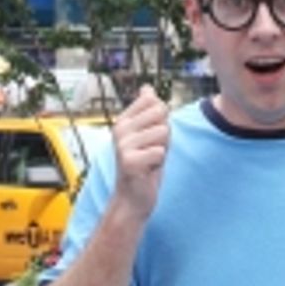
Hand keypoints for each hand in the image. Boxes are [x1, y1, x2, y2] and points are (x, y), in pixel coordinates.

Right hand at [111, 85, 170, 223]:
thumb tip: (147, 87)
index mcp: (124, 119)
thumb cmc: (144, 164)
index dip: (162, 121)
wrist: (133, 198)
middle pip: (162, 115)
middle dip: (164, 135)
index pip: (156, 103)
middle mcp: (120, 128)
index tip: (151, 137)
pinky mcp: (128, 161)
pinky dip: (159, 163)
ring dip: (162, 149)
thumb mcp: (148, 134)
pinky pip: (159, 152)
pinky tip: (147, 170)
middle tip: (152, 150)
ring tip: (149, 160)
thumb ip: (149, 111)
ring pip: (163, 133)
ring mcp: (122, 144)